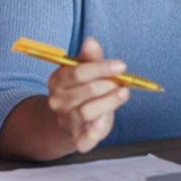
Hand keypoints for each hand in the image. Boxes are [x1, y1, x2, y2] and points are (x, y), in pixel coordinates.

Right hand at [45, 37, 130, 152]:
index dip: (101, 68)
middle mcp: (57, 101)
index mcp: (57, 81)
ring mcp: (66, 121)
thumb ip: (90, 57)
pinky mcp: (76, 139)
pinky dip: (93, 133)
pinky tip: (103, 123)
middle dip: (108, 84)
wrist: (69, 120)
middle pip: (86, 91)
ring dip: (109, 102)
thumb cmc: (81, 91)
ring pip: (87, 111)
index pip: (77, 72)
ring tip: (123, 94)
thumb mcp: (85, 72)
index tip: (121, 65)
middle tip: (122, 82)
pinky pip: (83, 138)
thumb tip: (91, 41)